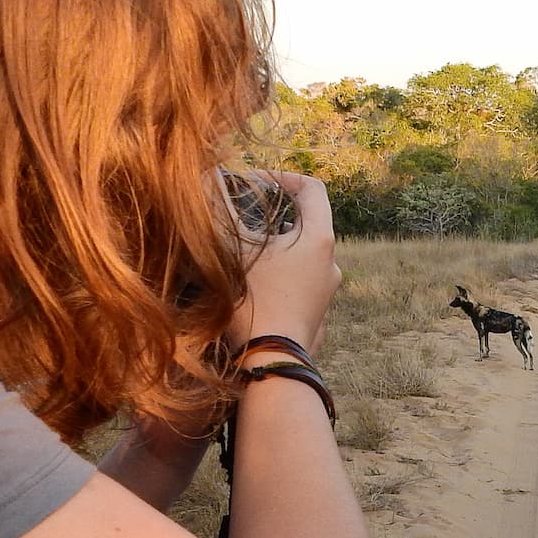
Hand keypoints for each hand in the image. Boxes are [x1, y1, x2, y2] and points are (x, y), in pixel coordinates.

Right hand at [227, 172, 340, 357]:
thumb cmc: (255, 302)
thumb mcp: (234, 250)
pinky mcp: (318, 309)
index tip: (253, 181)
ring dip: (276, 242)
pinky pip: (301, 275)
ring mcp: (327, 288)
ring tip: (245, 247)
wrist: (272, 362)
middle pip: (308, 220)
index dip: (283, 176)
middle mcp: (331, 262)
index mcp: (320, 239)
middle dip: (275, 211)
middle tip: (244, 212)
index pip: (313, 188)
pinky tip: (254, 278)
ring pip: (303, 250)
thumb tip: (206, 178)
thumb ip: (222, 210)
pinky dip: (281, 267)